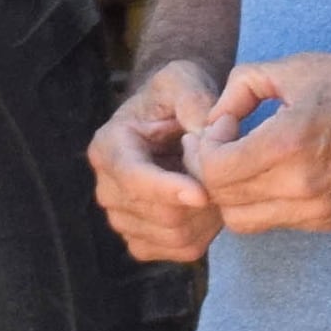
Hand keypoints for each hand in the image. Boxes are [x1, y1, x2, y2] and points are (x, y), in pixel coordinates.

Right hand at [88, 62, 229, 262]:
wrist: (173, 119)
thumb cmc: (177, 95)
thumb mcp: (183, 80)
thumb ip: (195, 100)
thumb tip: (206, 136)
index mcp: (108, 146)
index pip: (132, 178)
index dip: (167, 189)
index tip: (203, 194)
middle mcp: (107, 187)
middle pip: (158, 213)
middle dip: (200, 197)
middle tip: (222, 170)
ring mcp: (122, 218)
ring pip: (173, 235)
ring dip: (206, 216)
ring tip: (216, 184)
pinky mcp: (142, 239)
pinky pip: (180, 250)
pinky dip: (204, 233)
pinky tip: (208, 207)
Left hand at [186, 52, 330, 236]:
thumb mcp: (295, 68)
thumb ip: (241, 87)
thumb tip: (214, 117)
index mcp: (288, 144)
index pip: (214, 171)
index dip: (205, 148)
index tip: (224, 125)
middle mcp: (301, 186)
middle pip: (223, 202)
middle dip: (211, 173)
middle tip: (223, 145)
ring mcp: (318, 209)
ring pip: (245, 221)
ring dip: (234, 194)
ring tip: (246, 161)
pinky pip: (276, 222)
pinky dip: (263, 202)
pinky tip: (275, 172)